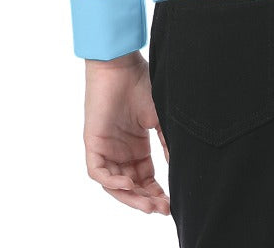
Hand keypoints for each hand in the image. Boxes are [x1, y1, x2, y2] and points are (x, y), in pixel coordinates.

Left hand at [83, 51, 170, 215]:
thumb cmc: (141, 84)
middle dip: (146, 200)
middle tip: (161, 209)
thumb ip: (167, 143)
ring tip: (148, 204)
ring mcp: (106, 149)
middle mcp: (121, 152)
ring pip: (115, 184)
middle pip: (131, 186)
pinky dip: (112, 182)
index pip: (146, 179)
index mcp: (136, 147)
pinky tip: (129, 184)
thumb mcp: (159, 118)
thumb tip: (179, 167)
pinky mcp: (93, 144)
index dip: (157, 193)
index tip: (171, 204)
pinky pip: (99, 172)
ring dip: (130, 196)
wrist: (121, 65)